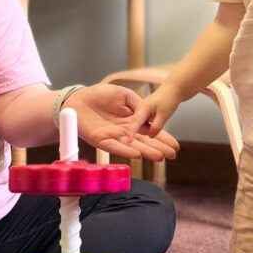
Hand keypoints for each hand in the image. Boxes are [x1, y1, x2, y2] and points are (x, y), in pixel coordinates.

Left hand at [65, 85, 179, 161]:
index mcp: (131, 120)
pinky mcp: (100, 140)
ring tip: (160, 157)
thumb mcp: (123, 94)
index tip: (174, 146)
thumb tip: (149, 115)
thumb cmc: (98, 94)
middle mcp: (124, 131)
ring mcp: (112, 136)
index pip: (150, 131)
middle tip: (171, 155)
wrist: (77, 98)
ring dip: (146, 152)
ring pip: (132, 146)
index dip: (162, 138)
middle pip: (144, 142)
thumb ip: (136, 104)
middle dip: (158, 148)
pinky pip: (115, 147)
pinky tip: (137, 155)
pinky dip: (126, 150)